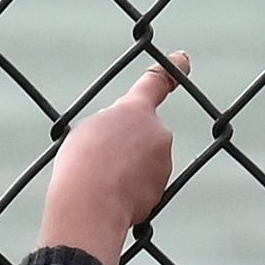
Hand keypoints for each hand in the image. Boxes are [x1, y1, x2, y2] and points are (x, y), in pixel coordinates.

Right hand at [38, 55, 186, 264]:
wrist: (90, 204)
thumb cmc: (81, 162)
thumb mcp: (88, 130)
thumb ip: (113, 127)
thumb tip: (124, 144)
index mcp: (136, 110)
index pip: (155, 84)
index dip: (170, 70)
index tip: (183, 59)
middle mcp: (158, 132)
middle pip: (143, 132)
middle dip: (127, 142)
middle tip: (98, 155)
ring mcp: (163, 163)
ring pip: (144, 159)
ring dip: (126, 166)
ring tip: (100, 176)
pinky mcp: (162, 190)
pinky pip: (144, 183)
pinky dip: (129, 187)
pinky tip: (109, 193)